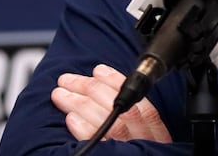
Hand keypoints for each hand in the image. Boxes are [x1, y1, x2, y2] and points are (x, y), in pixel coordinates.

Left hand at [51, 63, 171, 142]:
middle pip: (119, 108)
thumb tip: (108, 99)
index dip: (117, 83)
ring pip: (106, 121)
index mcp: (156, 135)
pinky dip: (83, 129)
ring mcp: (130, 153)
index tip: (98, 70)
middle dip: (91, 89)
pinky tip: (70, 119)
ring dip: (80, 104)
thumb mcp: (149, 145)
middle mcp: (145, 143)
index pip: (137, 101)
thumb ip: (137, 127)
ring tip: (61, 94)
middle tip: (68, 80)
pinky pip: (99, 144)